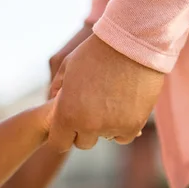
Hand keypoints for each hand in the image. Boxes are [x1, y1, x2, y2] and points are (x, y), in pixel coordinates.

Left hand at [48, 35, 164, 150]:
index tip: (70, 125)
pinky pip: (123, 137)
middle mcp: (88, 125)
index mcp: (67, 113)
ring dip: (106, 126)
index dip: (63, 134)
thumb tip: (55, 101)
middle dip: (85, 129)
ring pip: (105, 138)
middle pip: (83, 142)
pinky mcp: (134, 125)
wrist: (132, 43)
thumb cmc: (97, 51)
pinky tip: (123, 108)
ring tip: (111, 100)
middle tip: (94, 108)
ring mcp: (112, 127)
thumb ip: (58, 88)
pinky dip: (122, 127)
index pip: (58, 143)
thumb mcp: (68, 66)